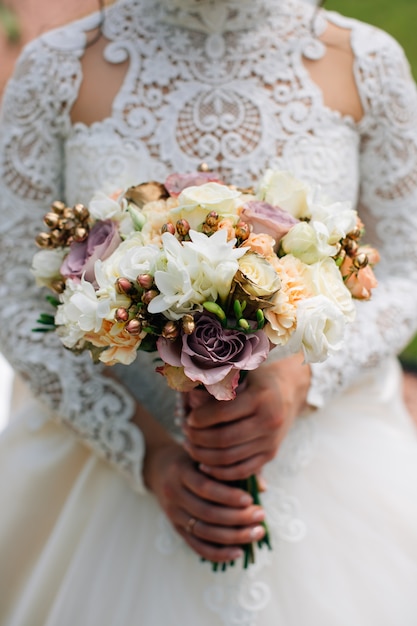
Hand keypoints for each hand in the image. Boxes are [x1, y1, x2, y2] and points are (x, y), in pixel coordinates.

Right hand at [144, 441, 266, 562]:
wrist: (159, 468)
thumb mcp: (206, 457)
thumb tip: (262, 487)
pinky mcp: (176, 529)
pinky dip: (218, 553)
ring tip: (257, 532)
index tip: (250, 499)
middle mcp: (174, 494)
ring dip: (233, 536)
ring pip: (204, 531)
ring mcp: (173, 514)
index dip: (228, 496)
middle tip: (261, 515)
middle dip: (237, 517)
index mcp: (180, 472)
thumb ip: (232, 469)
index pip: (205, 487)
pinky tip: (238, 552)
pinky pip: (197, 546)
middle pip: (206, 512)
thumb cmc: (191, 460)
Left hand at [182, 353, 310, 481]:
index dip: (200, 418)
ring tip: (190, 445)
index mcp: (261, 398)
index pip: (222, 413)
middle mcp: (269, 422)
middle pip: (223, 439)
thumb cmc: (258, 379)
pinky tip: (204, 464)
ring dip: (203, 455)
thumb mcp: (242, 373)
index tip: (189, 417)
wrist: (289, 391)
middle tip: (185, 432)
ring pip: (229, 458)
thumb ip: (219, 385)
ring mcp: (271, 441)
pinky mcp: (271, 455)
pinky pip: (241, 471)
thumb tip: (191, 399)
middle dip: (198, 438)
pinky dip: (219, 472)